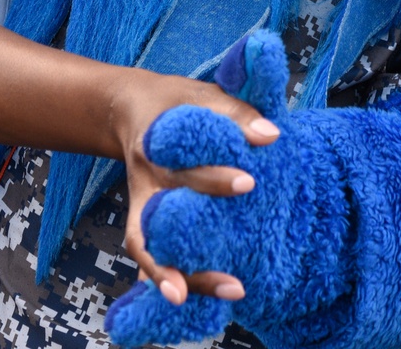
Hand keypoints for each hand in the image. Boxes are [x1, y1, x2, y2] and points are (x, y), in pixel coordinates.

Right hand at [115, 66, 276, 306]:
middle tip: (238, 260)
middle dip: (198, 235)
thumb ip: (237, 113)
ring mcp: (141, 207)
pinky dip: (162, 280)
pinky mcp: (143, 225)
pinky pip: (148, 258)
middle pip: (165, 212)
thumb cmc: (176, 105)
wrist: (129, 110)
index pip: (185, 164)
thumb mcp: (203, 96)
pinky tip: (188, 304)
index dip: (214, 177)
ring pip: (150, 246)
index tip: (248, 182)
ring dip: (179, 274)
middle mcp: (145, 182)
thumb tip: (271, 136)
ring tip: (230, 291)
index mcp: (157, 146)